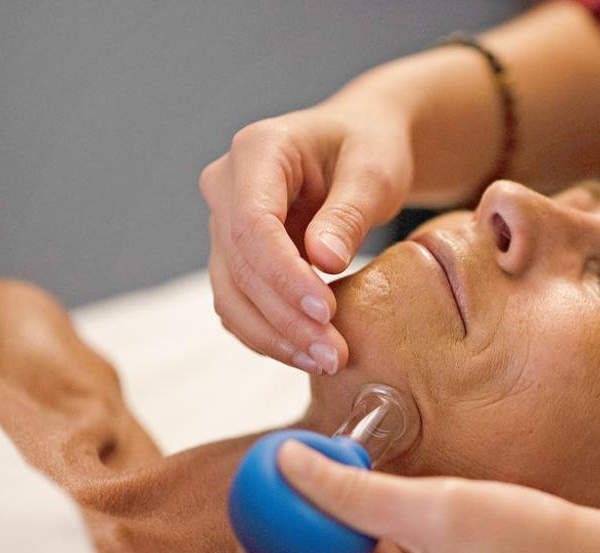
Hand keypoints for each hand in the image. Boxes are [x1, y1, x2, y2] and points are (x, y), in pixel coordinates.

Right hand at [199, 99, 413, 372]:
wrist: (360, 145)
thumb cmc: (370, 148)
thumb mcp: (375, 171)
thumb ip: (349, 213)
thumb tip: (324, 262)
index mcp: (257, 150)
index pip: (253, 224)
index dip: (285, 275)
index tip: (326, 311)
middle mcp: (226, 185)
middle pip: (240, 265)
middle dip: (286, 317)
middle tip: (336, 354)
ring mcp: (224, 223)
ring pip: (232, 294)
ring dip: (276, 336)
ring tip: (328, 361)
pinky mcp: (234, 256)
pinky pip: (240, 305)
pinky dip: (271, 335)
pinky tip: (311, 354)